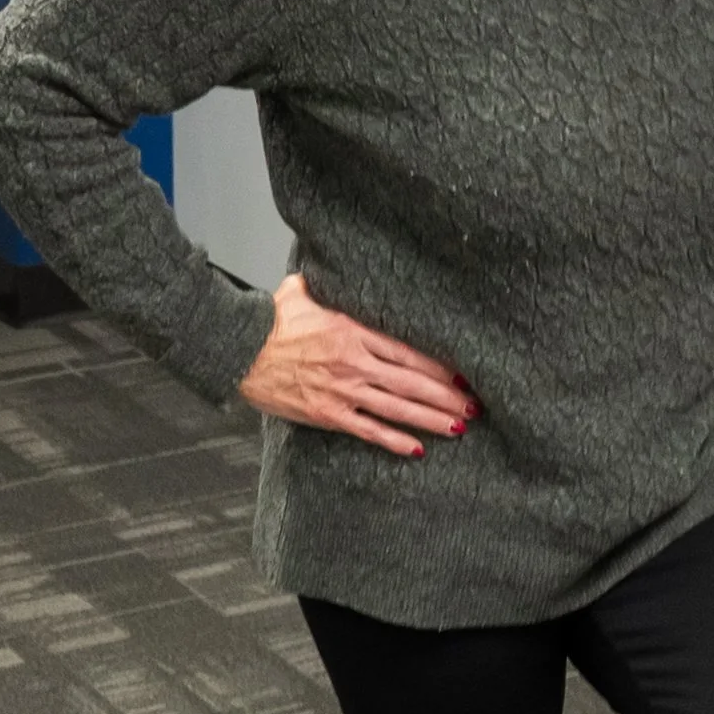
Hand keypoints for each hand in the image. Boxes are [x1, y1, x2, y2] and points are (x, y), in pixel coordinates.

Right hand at [238, 273, 476, 455]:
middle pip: (412, 382)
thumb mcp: (300, 291)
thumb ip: (325, 283)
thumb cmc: (269, 321)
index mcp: (354, 332)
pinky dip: (394, 441)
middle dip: (447, 396)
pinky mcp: (328, 414)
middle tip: (474, 407)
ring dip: (431, 419)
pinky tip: (416, 449)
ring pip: (398, 408)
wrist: (239, 349)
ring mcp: (343, 391)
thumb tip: (329, 265)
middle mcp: (355, 363)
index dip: (440, 366)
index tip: (463, 374)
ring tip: (458, 427)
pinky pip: (368, 430)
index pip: (409, 351)